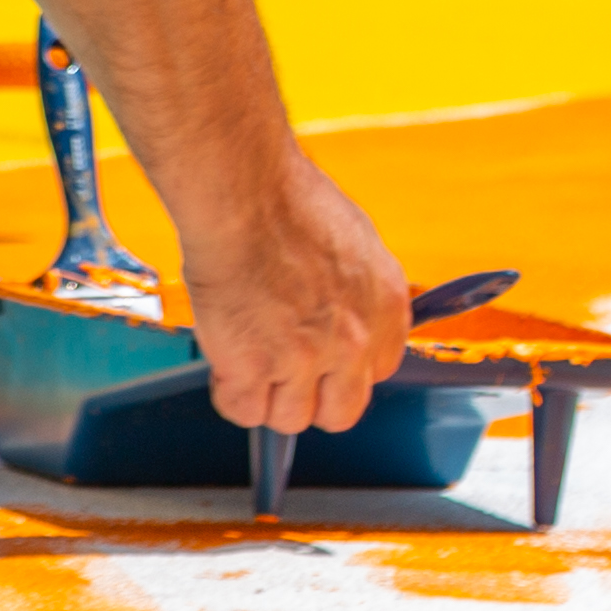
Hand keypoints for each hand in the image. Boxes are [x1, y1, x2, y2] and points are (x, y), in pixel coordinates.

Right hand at [179, 150, 405, 437]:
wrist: (243, 193)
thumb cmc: (287, 199)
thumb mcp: (353, 239)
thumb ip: (355, 289)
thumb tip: (342, 313)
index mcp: (385, 306)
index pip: (378, 372)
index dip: (344, 369)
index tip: (324, 360)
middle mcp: (353, 340)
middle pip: (340, 412)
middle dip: (311, 396)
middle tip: (284, 369)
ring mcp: (304, 358)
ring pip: (290, 418)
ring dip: (266, 394)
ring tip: (248, 355)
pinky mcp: (253, 366)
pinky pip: (244, 410)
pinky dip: (230, 392)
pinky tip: (225, 361)